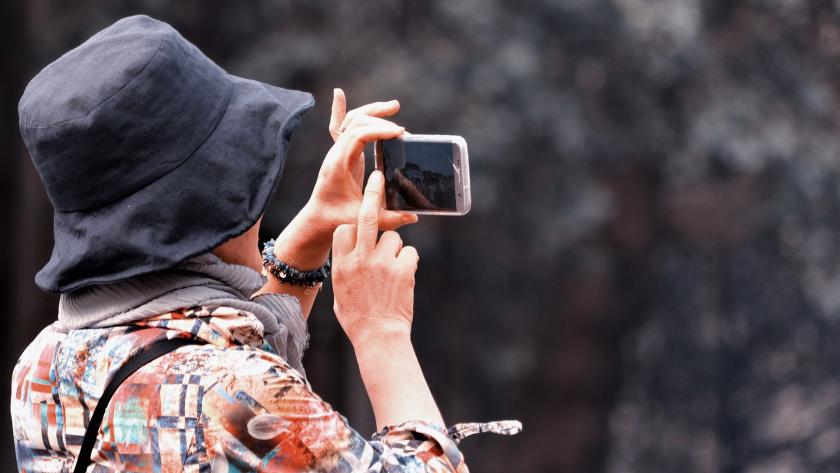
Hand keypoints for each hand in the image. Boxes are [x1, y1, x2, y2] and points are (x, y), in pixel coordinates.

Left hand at [305, 89, 417, 234]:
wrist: (318, 218)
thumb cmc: (338, 219)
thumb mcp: (363, 219)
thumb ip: (388, 219)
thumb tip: (414, 217)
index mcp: (339, 164)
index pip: (358, 136)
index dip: (379, 130)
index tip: (400, 133)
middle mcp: (336, 153)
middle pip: (356, 123)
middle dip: (380, 119)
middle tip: (403, 129)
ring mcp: (337, 150)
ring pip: (350, 120)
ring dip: (371, 111)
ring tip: (394, 106)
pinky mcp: (340, 152)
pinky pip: (338, 125)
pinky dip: (340, 108)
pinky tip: (339, 93)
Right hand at [331, 170, 418, 343]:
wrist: (379, 336)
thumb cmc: (357, 317)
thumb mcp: (340, 290)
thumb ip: (345, 266)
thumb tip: (351, 252)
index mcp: (342, 263)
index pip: (345, 228)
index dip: (352, 228)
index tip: (357, 229)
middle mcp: (361, 258)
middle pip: (367, 216)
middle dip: (373, 193)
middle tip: (378, 177)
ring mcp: (383, 262)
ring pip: (394, 238)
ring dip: (394, 249)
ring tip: (391, 272)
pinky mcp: (404, 268)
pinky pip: (409, 252)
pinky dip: (408, 262)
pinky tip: (403, 278)